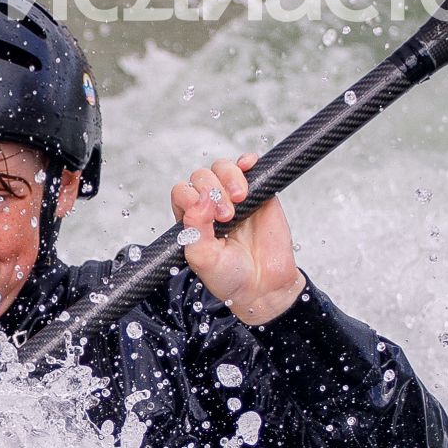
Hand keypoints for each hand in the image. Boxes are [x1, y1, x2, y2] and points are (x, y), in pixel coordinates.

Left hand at [171, 152, 301, 325]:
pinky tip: (248, 166)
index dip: (192, 198)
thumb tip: (201, 198)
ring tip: (240, 199)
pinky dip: (247, 160)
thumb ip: (195, 229)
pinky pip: (250, 166)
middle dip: (212, 191)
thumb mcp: (203, 258)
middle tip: (227, 216)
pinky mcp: (260, 193)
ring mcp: (235, 198)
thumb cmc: (230, 277)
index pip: (183, 192)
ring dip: (228, 177)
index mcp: (192, 220)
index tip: (208, 217)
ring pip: (222, 168)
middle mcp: (211, 206)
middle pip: (202, 177)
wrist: (264, 287)